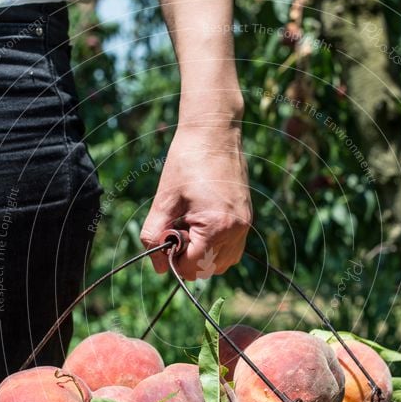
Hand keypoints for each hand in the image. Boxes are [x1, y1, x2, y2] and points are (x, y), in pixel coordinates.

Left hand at [140, 122, 251, 279]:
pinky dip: (215, 248)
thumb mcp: (164, 200)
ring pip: (222, 264)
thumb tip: (157, 267)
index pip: (192, 266)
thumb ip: (155, 235)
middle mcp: (236, 230)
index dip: (172, 261)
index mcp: (216, 226)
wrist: (214, 132)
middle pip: (207, 269)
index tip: (163, 240)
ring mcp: (245, 225)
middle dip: (187, 259)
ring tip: (187, 228)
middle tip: (175, 230)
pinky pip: (232, 250)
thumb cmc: (186, 161)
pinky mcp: (246, 219)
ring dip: (202, 256)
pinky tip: (200, 226)